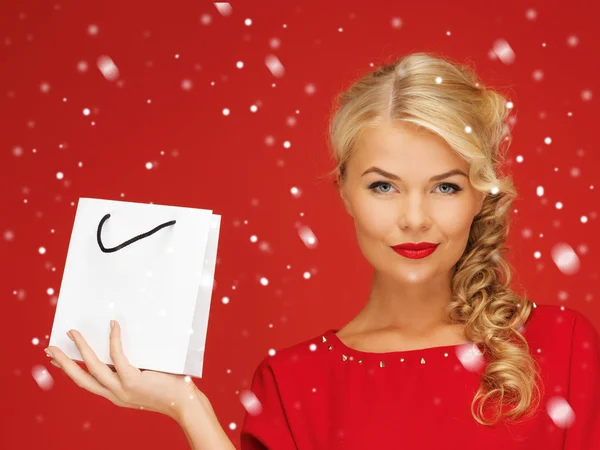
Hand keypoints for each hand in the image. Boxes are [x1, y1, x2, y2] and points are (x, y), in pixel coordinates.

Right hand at [45, 320, 206, 421]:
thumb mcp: (145, 378)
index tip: (57, 360)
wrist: (185, 403)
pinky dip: (114, 340)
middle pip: (81, 378)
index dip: (71, 370)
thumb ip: (133, 366)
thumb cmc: (171, 388)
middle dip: (64, 362)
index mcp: (115, 395)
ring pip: (93, 368)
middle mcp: (115, 395)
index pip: (87, 382)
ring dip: (80, 349)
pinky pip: (117, 357)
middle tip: (50, 348)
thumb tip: (127, 342)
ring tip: (72, 333)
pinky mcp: (133, 381)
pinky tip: (113, 326)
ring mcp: (122, 389)